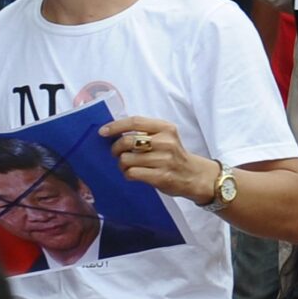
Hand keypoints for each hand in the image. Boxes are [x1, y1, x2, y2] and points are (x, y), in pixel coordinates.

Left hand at [101, 117, 219, 203]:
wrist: (194, 175)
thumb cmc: (174, 155)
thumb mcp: (166, 137)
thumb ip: (146, 132)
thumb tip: (114, 132)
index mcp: (166, 128)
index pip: (135, 122)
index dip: (116, 126)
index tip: (103, 132)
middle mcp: (166, 142)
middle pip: (127, 141)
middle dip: (115, 149)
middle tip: (117, 153)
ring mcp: (164, 160)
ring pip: (126, 159)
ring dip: (122, 164)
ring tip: (129, 165)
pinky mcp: (160, 176)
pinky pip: (132, 173)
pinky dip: (128, 174)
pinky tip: (134, 173)